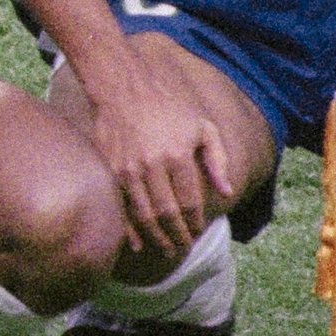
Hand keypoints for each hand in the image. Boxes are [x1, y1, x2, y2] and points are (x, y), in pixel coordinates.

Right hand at [88, 55, 232, 261]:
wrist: (122, 85)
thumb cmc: (168, 104)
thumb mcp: (203, 126)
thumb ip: (217, 159)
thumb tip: (227, 191)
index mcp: (178, 155)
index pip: (190, 202)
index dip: (195, 223)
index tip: (198, 232)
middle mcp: (153, 165)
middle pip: (167, 214)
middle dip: (177, 237)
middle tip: (182, 249)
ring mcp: (127, 167)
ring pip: (143, 215)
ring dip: (156, 238)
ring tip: (165, 250)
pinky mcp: (108, 167)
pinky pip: (120, 206)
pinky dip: (127, 229)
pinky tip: (135, 244)